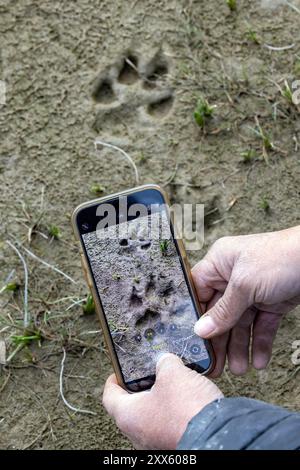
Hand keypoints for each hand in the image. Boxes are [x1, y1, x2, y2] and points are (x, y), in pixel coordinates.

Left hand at [102, 353, 222, 449]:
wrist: (218, 434)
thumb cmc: (187, 410)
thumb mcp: (172, 373)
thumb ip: (164, 362)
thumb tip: (165, 361)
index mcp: (128, 416)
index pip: (110, 395)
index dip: (114, 378)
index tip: (120, 370)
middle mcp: (139, 433)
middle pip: (132, 405)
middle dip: (142, 385)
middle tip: (151, 371)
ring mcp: (157, 441)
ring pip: (152, 414)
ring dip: (161, 397)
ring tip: (173, 380)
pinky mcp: (175, 442)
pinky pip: (169, 422)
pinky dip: (175, 408)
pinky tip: (187, 396)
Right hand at [192, 226, 299, 376]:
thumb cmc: (281, 258)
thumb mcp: (245, 285)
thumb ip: (223, 310)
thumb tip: (201, 330)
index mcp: (220, 262)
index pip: (198, 292)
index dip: (194, 316)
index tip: (192, 341)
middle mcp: (233, 276)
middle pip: (218, 312)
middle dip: (218, 340)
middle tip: (213, 365)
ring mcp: (253, 290)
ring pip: (240, 323)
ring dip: (239, 347)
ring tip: (239, 369)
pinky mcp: (271, 302)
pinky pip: (261, 325)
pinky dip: (260, 342)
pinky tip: (258, 361)